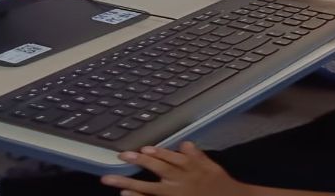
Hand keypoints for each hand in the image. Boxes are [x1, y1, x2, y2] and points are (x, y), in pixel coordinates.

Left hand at [101, 142, 249, 195]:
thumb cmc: (220, 186)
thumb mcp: (212, 168)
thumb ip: (197, 156)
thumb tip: (185, 144)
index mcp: (191, 169)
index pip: (171, 158)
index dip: (157, 153)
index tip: (144, 148)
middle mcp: (182, 181)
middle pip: (157, 169)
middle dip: (139, 161)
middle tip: (121, 155)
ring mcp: (176, 195)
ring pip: (151, 188)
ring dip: (132, 182)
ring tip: (114, 178)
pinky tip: (126, 195)